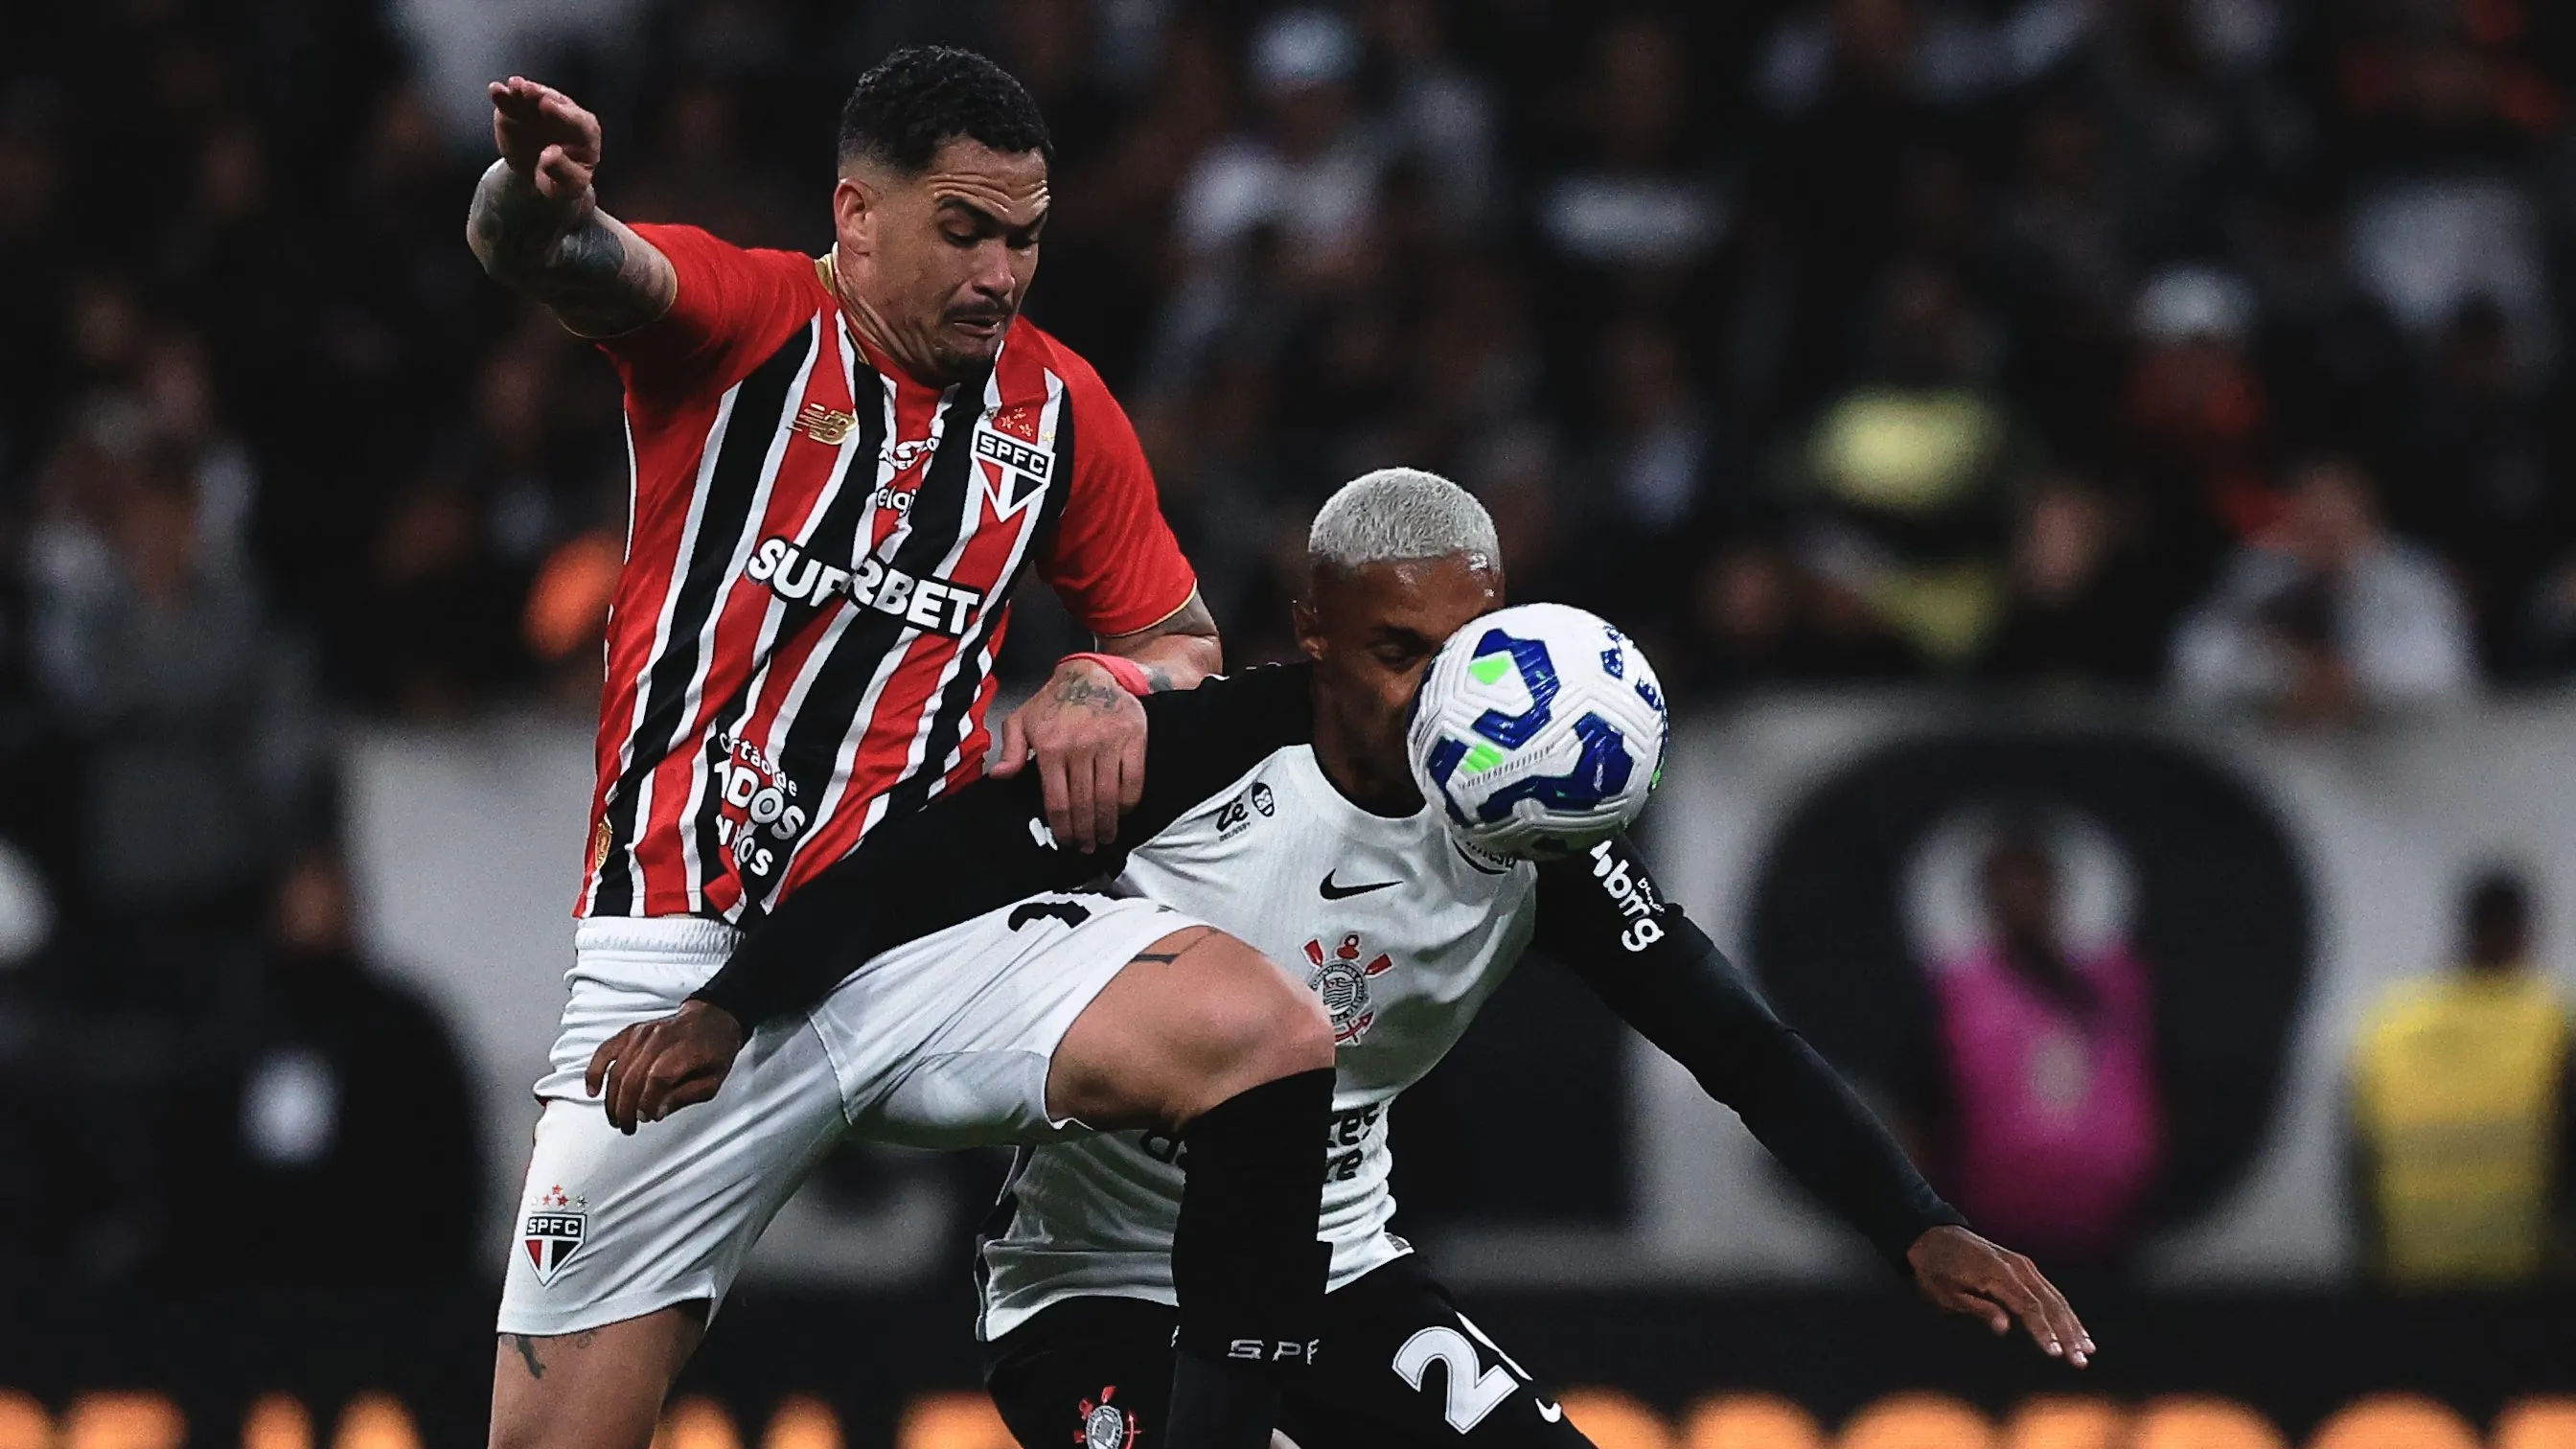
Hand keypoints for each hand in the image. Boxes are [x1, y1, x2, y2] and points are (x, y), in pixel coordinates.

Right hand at [489, 76, 600, 203]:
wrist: (542, 178)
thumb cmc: (562, 182)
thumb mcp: (568, 186)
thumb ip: (562, 171)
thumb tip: (549, 154)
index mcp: (585, 133)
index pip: (578, 120)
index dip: (562, 112)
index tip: (546, 105)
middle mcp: (565, 115)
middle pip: (555, 102)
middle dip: (540, 95)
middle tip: (527, 89)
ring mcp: (541, 110)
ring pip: (532, 96)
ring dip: (521, 90)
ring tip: (512, 85)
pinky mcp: (520, 111)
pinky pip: (511, 101)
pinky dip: (504, 95)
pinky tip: (496, 90)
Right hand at [585, 1000, 744, 1133]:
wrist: (712, 1020)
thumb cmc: (714, 1051)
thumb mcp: (712, 1081)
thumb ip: (684, 1097)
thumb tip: (656, 1112)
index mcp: (684, 1050)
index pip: (657, 1078)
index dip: (647, 1102)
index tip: (646, 1118)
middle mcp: (660, 1038)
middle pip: (633, 1076)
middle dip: (625, 1107)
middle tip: (627, 1126)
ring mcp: (643, 1033)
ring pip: (617, 1068)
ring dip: (612, 1098)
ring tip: (615, 1118)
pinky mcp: (631, 1032)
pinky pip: (606, 1050)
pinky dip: (595, 1070)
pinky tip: (592, 1090)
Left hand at [988, 659, 1146, 851]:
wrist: (1090, 674)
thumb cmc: (1054, 701)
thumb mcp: (1021, 720)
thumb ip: (1011, 750)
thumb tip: (999, 776)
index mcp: (1050, 747)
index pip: (1057, 801)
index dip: (1063, 828)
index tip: (1066, 840)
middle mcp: (1080, 747)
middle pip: (1083, 804)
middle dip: (1085, 832)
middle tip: (1086, 846)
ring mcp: (1109, 743)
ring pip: (1108, 797)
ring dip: (1107, 824)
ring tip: (1104, 837)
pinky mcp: (1133, 739)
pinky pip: (1133, 781)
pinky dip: (1128, 803)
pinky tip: (1122, 813)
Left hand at [1907, 1226, 2093, 1367]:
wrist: (1933, 1236)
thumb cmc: (1936, 1270)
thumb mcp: (1946, 1292)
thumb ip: (1977, 1308)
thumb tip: (2004, 1328)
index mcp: (1996, 1273)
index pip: (2028, 1306)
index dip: (2043, 1331)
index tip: (2056, 1354)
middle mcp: (2016, 1266)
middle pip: (2049, 1303)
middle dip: (2067, 1333)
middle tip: (2081, 1361)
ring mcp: (2022, 1264)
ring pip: (2055, 1297)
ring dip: (2073, 1325)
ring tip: (2088, 1350)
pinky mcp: (2024, 1266)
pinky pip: (2049, 1291)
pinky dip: (2065, 1311)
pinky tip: (2076, 1330)